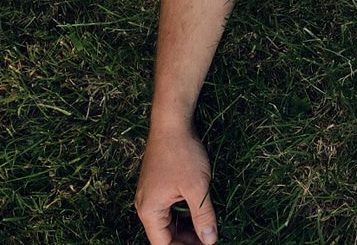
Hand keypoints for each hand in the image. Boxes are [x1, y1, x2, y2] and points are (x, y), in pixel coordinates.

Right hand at [135, 123, 217, 244]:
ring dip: (186, 229)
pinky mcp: (158, 186)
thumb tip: (210, 241)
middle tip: (208, 240)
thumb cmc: (182, 154)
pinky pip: (169, 209)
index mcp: (149, 211)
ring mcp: (151, 195)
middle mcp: (146, 206)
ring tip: (206, 232)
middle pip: (164, 235)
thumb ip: (203, 217)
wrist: (172, 123)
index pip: (163, 244)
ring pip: (168, 222)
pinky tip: (199, 215)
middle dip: (186, 241)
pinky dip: (183, 215)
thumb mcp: (197, 188)